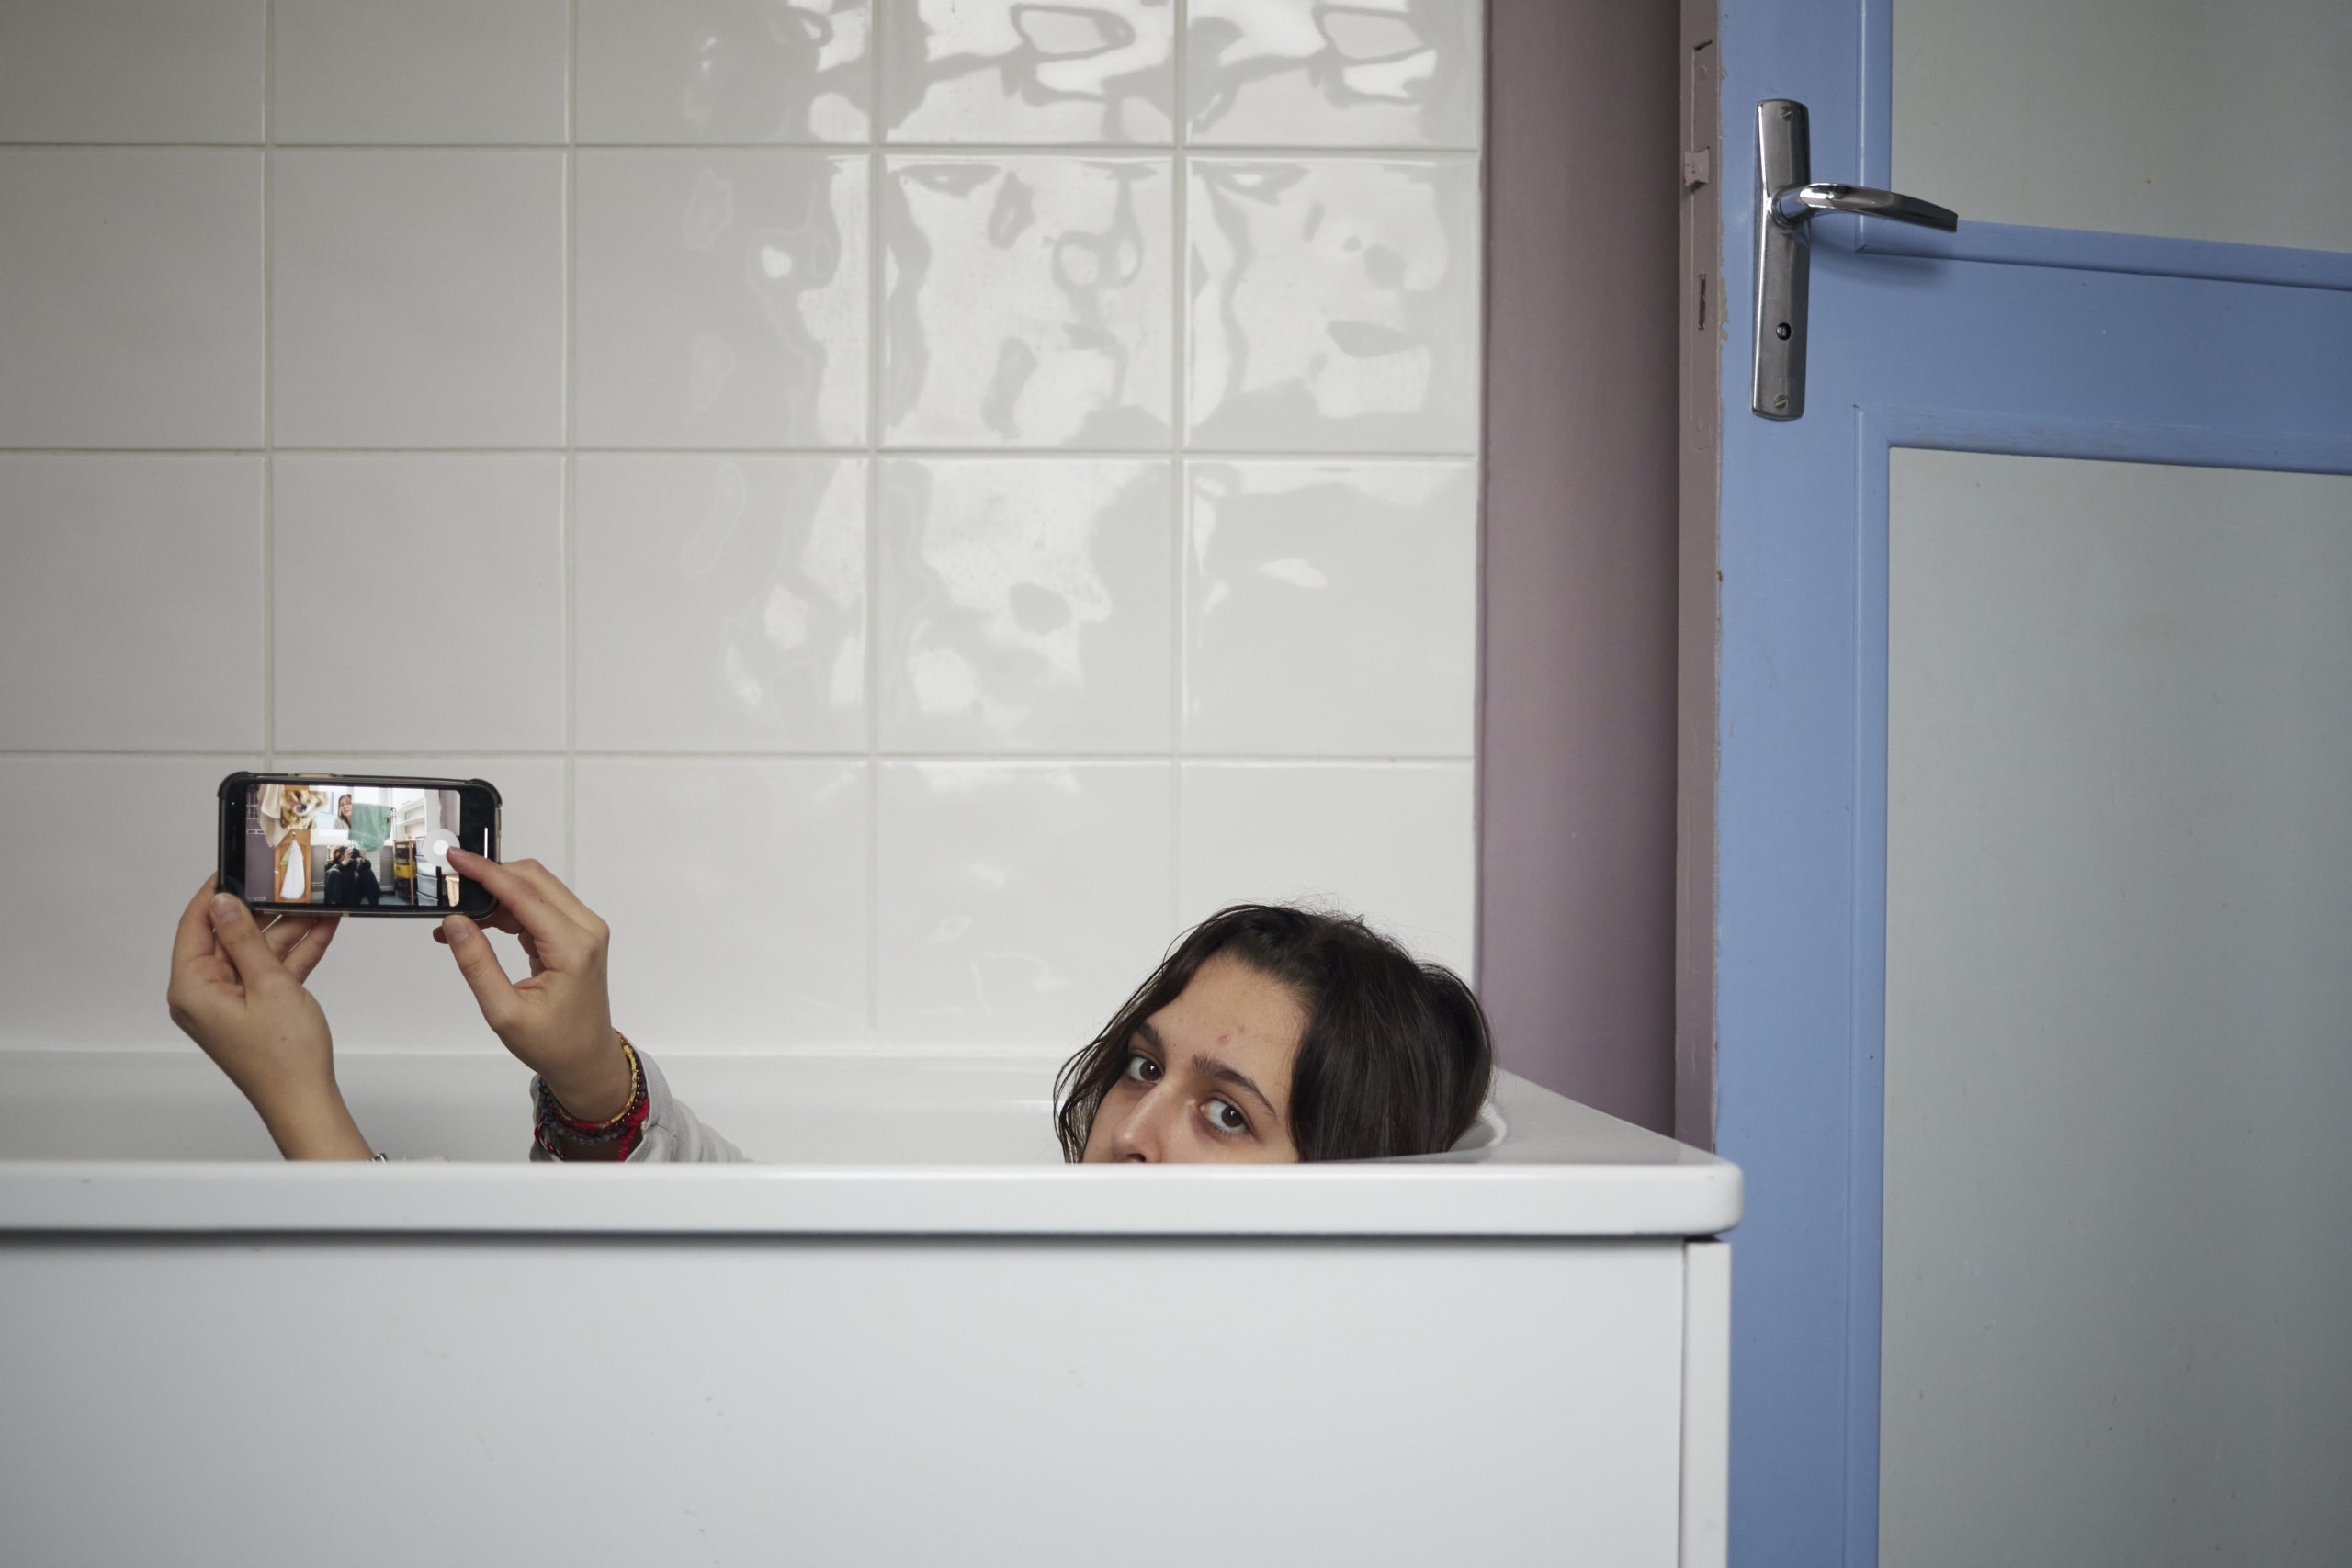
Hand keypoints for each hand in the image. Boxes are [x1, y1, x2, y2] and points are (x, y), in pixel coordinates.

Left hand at [166, 877, 370, 1159]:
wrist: (305, 1099)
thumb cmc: (283, 1056)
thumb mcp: (268, 984)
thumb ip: (245, 939)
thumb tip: (223, 903)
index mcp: (192, 988)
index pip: (196, 926)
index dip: (215, 894)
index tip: (235, 867)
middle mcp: (204, 994)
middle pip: (230, 937)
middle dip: (265, 911)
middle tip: (289, 882)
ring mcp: (231, 1002)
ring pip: (256, 953)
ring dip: (288, 930)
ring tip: (318, 901)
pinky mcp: (255, 1009)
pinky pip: (271, 972)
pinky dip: (295, 954)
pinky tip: (323, 929)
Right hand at [435, 850, 630, 1120]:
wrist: (587, 1060)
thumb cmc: (552, 1044)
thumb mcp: (503, 1011)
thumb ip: (477, 963)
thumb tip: (453, 922)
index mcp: (573, 946)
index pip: (524, 894)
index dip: (486, 872)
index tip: (453, 857)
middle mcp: (585, 929)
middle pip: (533, 880)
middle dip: (489, 877)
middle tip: (448, 886)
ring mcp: (583, 929)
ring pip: (535, 890)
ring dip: (495, 895)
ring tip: (454, 917)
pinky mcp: (575, 935)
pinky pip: (538, 907)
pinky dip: (506, 911)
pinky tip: (475, 926)